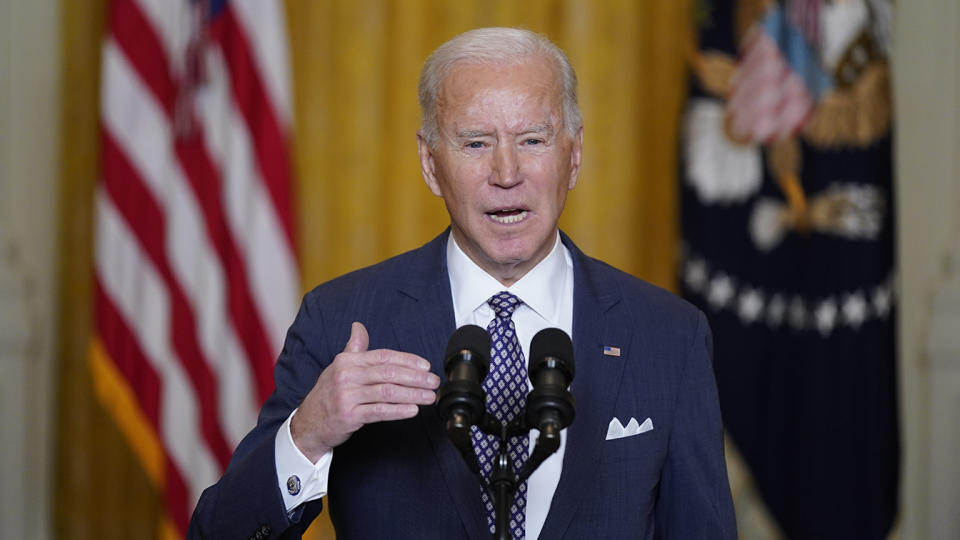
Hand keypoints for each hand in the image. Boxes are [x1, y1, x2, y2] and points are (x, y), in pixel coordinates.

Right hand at [290, 321, 439, 461]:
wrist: (309, 422)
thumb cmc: (328, 393)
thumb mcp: (339, 367)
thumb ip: (354, 348)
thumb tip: (359, 327)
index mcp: (348, 361)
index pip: (384, 356)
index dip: (408, 360)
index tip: (425, 366)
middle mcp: (346, 376)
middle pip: (388, 373)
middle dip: (415, 378)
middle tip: (433, 382)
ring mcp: (347, 396)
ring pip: (387, 392)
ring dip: (412, 394)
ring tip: (429, 397)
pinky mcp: (349, 416)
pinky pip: (379, 411)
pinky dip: (398, 410)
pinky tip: (412, 410)